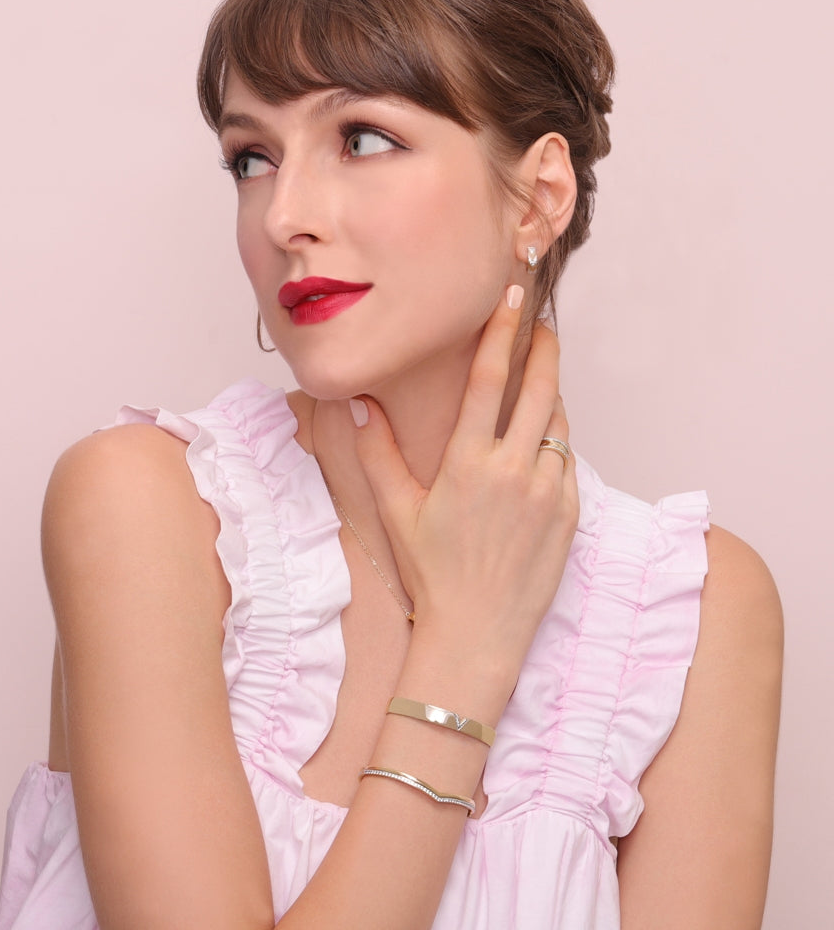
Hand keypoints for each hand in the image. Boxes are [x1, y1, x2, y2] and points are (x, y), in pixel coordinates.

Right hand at [352, 287, 578, 673]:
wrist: (477, 633)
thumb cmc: (432, 572)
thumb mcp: (398, 512)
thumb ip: (377, 453)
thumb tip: (359, 404)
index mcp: (468, 462)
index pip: (489, 379)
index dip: (501, 332)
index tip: (512, 298)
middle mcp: (514, 469)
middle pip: (540, 388)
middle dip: (544, 349)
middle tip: (542, 325)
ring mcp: (549, 492)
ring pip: (559, 424)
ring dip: (551, 397)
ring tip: (538, 384)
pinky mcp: (571, 514)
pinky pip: (569, 463)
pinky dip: (557, 444)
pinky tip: (542, 445)